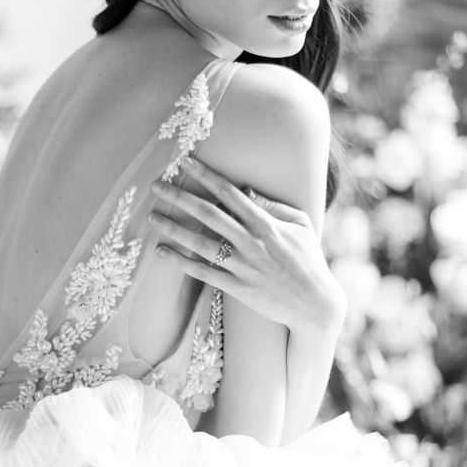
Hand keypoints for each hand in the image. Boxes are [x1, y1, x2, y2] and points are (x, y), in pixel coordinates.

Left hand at [147, 155, 344, 335]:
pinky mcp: (237, 288)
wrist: (315, 304)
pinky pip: (203, 273)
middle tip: (156, 186)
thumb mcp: (301, 226)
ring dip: (173, 229)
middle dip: (180, 197)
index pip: (230, 193)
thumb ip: (274, 206)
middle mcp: (251, 242)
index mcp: (266, 223)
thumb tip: (247, 190)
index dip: (206, 175)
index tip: (186, 162)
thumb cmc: (309, 260)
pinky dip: (180, 262)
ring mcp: (242, 266)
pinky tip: (161, 252)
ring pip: (200, 243)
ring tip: (151, 218)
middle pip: (208, 214)